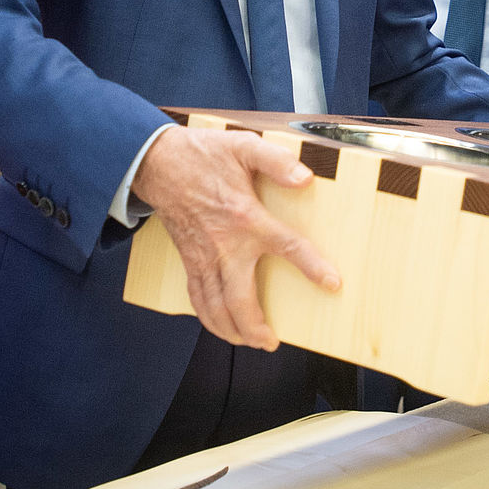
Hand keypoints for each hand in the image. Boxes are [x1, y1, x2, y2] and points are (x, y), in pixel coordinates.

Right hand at [133, 126, 334, 349]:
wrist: (157, 162)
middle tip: (270, 341)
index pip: (287, 247)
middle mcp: (224, 245)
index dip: (312, 267)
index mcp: (245, 218)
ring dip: (231, 331)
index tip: (331, 283)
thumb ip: (276, 160)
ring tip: (249, 342)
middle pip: (240, 300)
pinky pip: (197, 298)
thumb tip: (304, 177)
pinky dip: (207, 318)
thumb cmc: (201, 154)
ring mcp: (204, 257)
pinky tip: (218, 324)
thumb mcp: (243, 146)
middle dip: (255, 328)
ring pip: (215, 307)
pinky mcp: (190, 259)